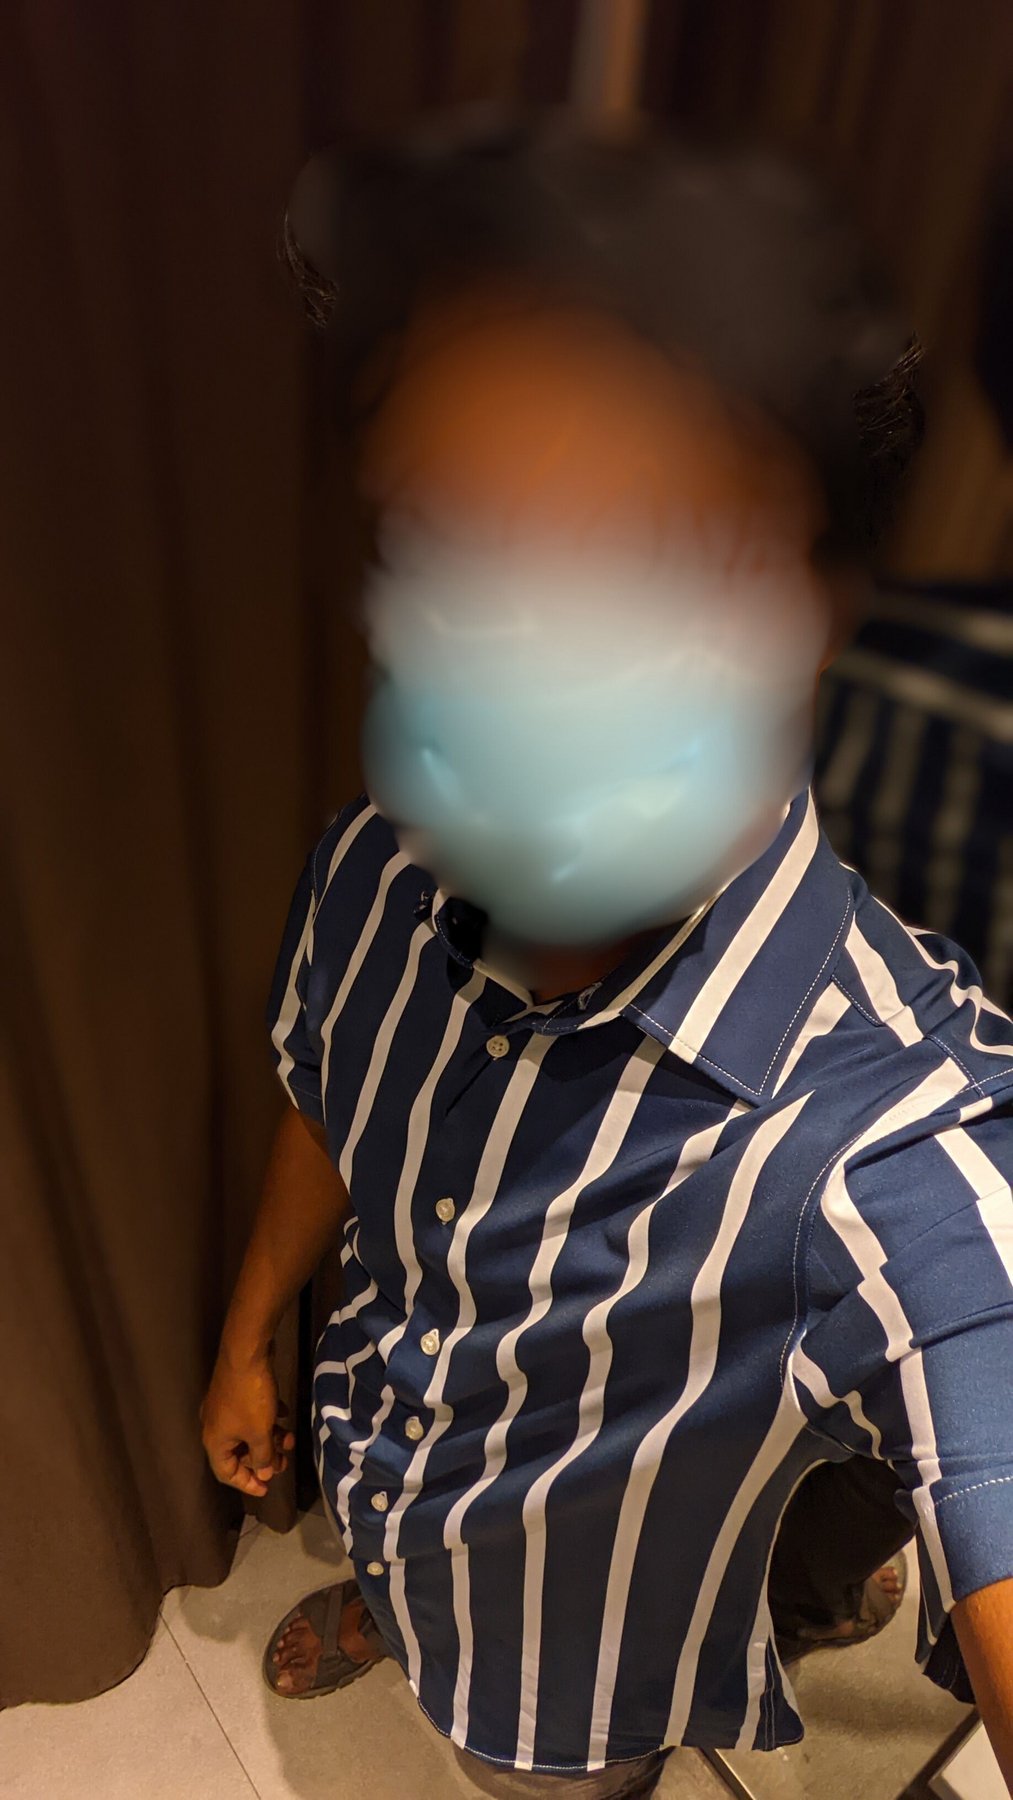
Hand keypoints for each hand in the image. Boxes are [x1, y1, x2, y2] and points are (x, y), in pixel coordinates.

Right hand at [199, 1344, 296, 1496]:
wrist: (246, 1353)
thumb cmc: (251, 1397)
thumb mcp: (260, 1433)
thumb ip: (262, 1457)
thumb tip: (263, 1473)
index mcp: (215, 1441)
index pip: (226, 1473)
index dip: (246, 1484)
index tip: (266, 1488)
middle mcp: (214, 1426)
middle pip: (239, 1453)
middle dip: (263, 1458)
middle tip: (284, 1461)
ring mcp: (224, 1407)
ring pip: (247, 1432)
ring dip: (269, 1438)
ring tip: (290, 1438)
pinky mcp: (235, 1392)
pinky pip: (251, 1414)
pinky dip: (267, 1418)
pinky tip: (284, 1414)